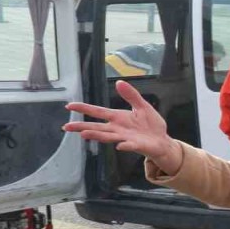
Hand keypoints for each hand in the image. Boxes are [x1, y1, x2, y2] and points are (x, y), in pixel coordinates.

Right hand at [64, 80, 182, 170]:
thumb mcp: (142, 106)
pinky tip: (119, 145)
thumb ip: (131, 95)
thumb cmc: (150, 125)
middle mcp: (118, 129)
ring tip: (84, 134)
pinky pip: (130, 145)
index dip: (84, 109)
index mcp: (118, 118)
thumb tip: (119, 82)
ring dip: (97, 135)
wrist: (162, 141)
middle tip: (67, 126)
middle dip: (82, 127)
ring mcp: (126, 138)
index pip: (98, 112)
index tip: (69, 106)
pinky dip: (125, 145)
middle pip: (97, 127)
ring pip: (108, 137)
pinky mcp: (137, 145)